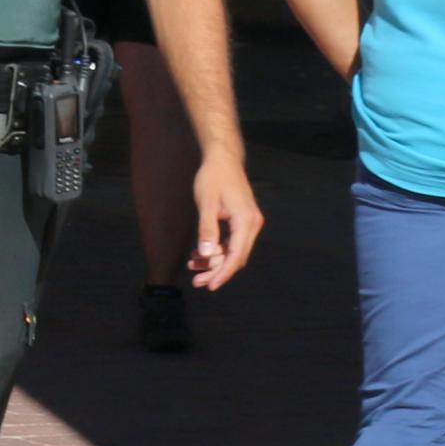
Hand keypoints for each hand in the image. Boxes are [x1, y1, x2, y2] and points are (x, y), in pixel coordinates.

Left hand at [186, 154, 262, 289]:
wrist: (222, 159)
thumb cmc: (213, 178)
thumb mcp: (206, 204)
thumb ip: (207, 229)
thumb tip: (206, 254)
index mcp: (246, 221)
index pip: (236, 255)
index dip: (223, 273)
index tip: (210, 286)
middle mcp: (252, 224)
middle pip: (236, 257)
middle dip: (216, 271)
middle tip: (197, 283)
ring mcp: (248, 223)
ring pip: (233, 251)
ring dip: (214, 261)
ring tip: (192, 265)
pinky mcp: (242, 221)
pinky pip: (231, 242)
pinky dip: (216, 250)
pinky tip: (198, 254)